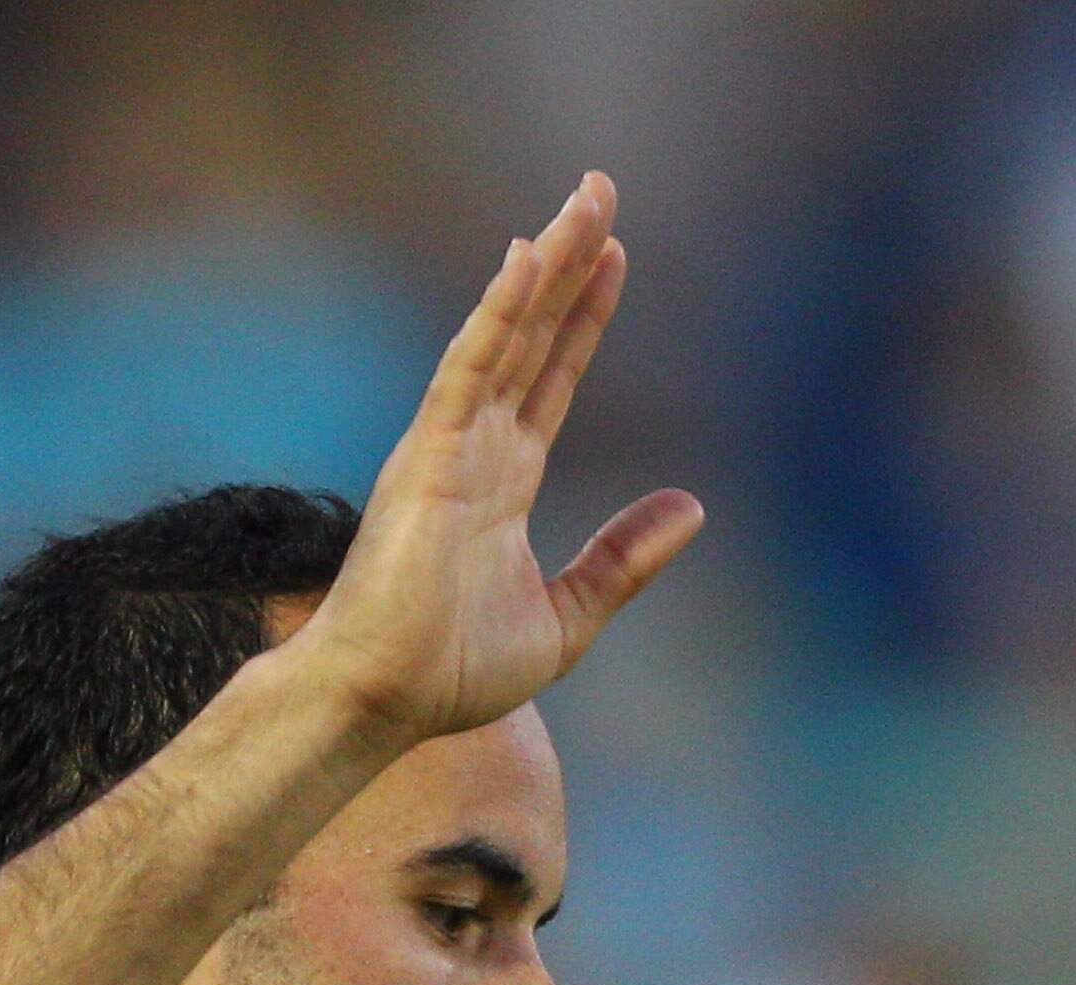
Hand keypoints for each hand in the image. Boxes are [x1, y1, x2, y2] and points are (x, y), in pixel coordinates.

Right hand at [299, 170, 703, 745]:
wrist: (382, 703)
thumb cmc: (451, 673)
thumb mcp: (566, 616)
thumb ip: (623, 559)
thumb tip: (693, 508)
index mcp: (501, 482)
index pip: (551, 378)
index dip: (584, 318)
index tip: (614, 258)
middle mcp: (474, 449)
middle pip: (532, 335)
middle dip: (568, 263)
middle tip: (600, 189)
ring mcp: (448, 445)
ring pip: (506, 333)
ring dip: (546, 262)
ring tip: (586, 198)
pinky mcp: (427, 455)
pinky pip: (469, 366)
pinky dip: (499, 311)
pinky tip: (530, 258)